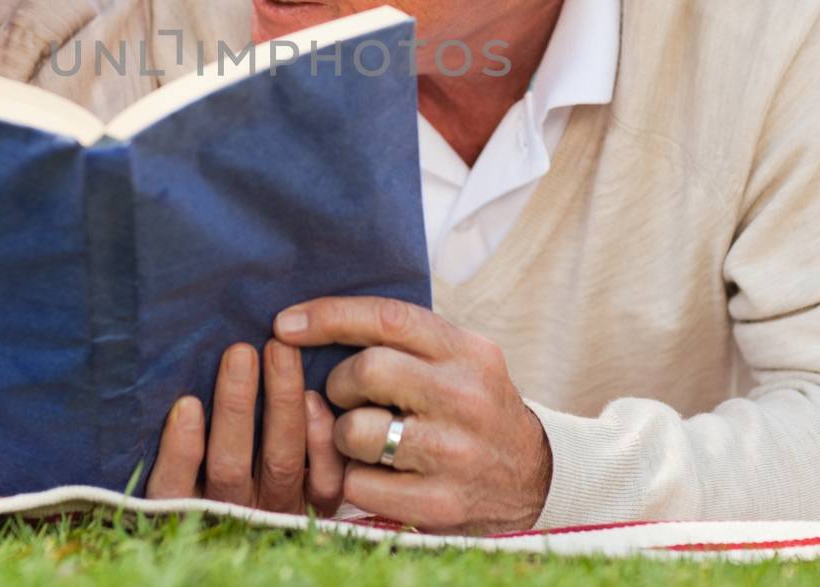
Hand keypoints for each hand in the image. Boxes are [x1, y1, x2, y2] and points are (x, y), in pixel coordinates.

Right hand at [144, 340, 344, 514]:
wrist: (262, 515)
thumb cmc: (208, 469)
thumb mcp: (183, 465)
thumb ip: (179, 432)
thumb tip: (182, 379)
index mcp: (187, 509)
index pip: (175, 487)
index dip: (180, 450)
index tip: (187, 403)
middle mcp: (231, 516)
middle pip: (230, 467)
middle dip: (235, 406)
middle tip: (241, 353)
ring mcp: (275, 513)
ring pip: (280, 463)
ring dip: (281, 402)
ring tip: (279, 352)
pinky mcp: (314, 509)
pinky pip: (323, 481)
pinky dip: (319, 439)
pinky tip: (312, 397)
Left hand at [274, 297, 551, 533]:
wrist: (533, 480)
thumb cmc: (473, 410)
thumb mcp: (460, 361)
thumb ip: (406, 340)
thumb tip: (311, 319)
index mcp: (468, 352)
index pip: (389, 318)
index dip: (329, 316)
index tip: (286, 324)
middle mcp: (466, 397)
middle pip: (367, 371)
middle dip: (340, 383)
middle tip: (347, 396)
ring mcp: (454, 453)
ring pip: (356, 430)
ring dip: (343, 434)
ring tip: (366, 438)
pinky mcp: (440, 503)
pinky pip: (359, 483)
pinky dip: (354, 478)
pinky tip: (377, 474)